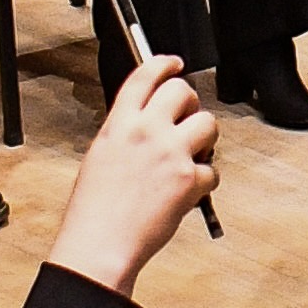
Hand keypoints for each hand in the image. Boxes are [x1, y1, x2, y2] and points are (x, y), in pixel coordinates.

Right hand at [54, 52, 221, 288]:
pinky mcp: (189, 179)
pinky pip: (213, 170)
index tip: (175, 63)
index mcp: (119, 123)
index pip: (145, 76)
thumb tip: (150, 125)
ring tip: (191, 155)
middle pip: (183, 91)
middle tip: (187, 119)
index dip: (164, 63)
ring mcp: (171, 152)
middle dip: (190, 103)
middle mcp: (147, 130)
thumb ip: (126, 134)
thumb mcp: (101, 156)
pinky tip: (188, 191)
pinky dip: (205, 181)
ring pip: (208, 123)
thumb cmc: (94, 210)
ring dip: (205, 138)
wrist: (100, 243)